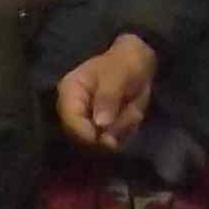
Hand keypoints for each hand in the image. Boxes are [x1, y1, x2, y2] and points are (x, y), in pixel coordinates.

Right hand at [58, 33, 161, 152]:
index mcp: (70, 92)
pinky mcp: (101, 132)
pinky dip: (127, 132)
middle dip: (112, 131)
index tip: (109, 139)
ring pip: (101, 144)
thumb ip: (108, 96)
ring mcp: (86, 124)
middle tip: (132, 115)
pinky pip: (114, 144)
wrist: (138, 67)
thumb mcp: (119, 74)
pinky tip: (133, 115)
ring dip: (123, 130)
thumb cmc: (124, 64)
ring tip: (134, 110)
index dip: (86, 134)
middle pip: (82, 139)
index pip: (70, 121)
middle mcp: (73, 112)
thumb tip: (100, 124)